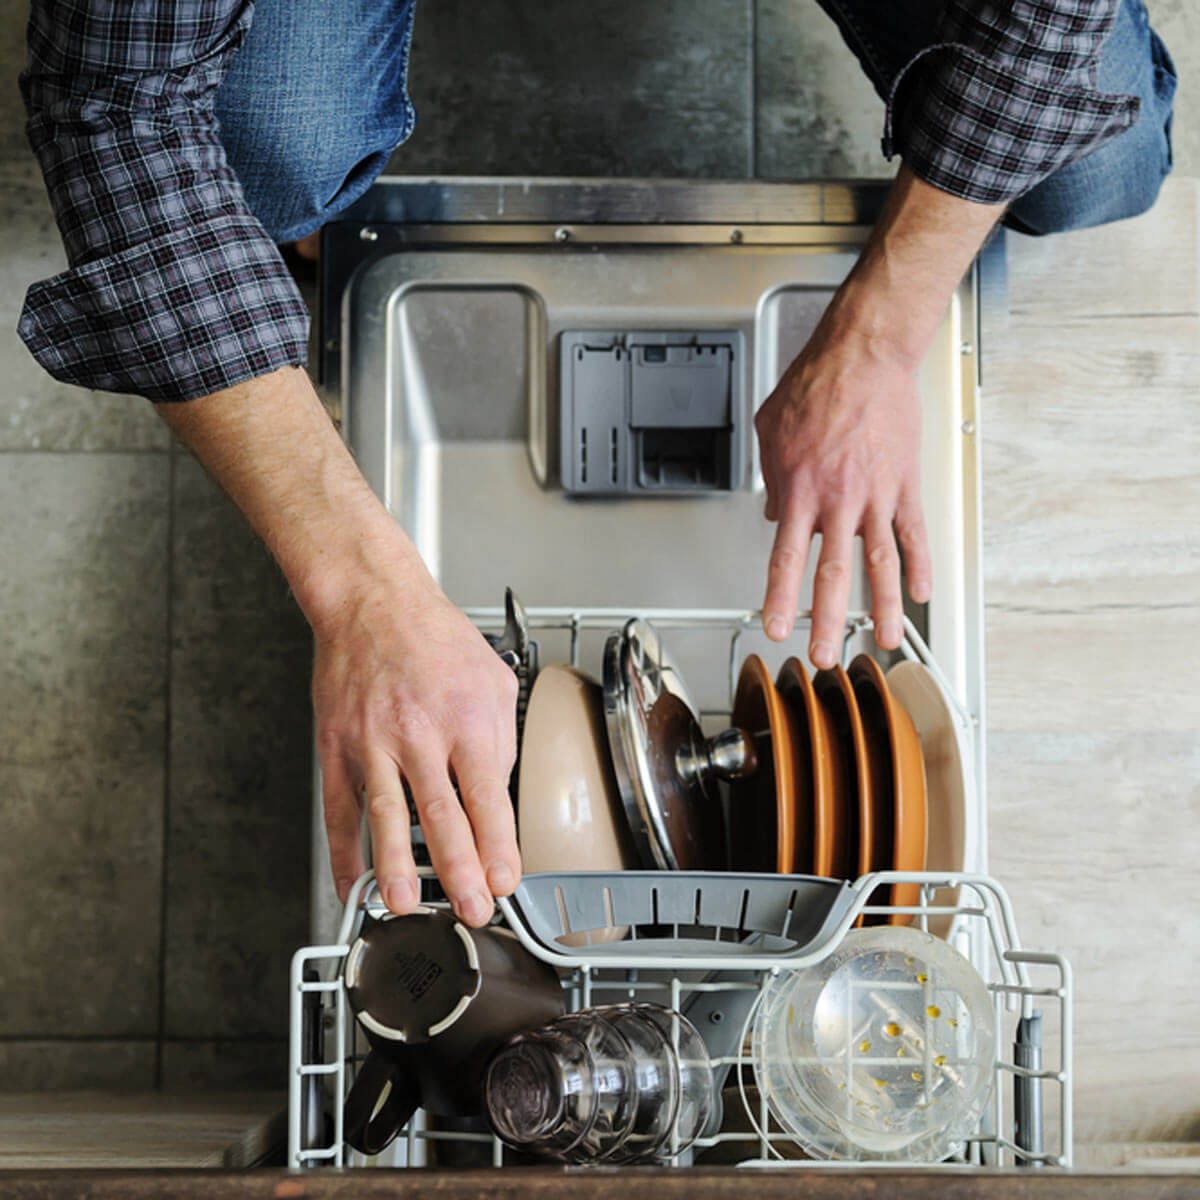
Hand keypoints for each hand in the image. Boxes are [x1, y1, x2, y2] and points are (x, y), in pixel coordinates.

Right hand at [312, 568, 520, 926]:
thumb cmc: (435, 639)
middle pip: (441, 814)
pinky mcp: (336, 747)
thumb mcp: (495, 680)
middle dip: (458, 870)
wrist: (372, 602)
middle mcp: (419, 734)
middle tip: (471, 909)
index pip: (487, 795)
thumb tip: (499, 798)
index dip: (498, 845)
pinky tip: (353, 883)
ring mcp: (371, 742)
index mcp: (465, 719)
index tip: (505, 881)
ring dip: (396, 867)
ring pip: (384, 816)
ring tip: (405, 908)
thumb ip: (501, 741)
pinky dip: (345, 851)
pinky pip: (339, 808)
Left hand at [755, 309, 931, 667]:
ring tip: (885, 640)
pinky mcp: (905, 484)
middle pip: (832, 574)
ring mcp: (876, 495)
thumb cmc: (817, 385)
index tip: (776, 627)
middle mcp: (839, 500)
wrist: (864, 355)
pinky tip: (921, 592)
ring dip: (883, 607)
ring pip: (880, 563)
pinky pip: (914, 533)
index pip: (786, 559)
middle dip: (828, 620)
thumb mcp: (771, 432)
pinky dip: (919, 564)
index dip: (780, 599)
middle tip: (825, 654)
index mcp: (800, 491)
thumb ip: (772, 480)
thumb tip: (777, 518)